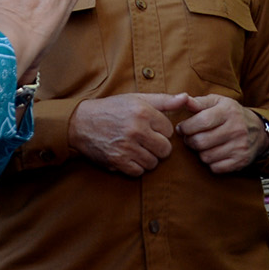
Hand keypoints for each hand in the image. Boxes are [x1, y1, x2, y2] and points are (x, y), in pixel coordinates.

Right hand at [68, 92, 190, 175]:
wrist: (80, 123)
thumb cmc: (112, 109)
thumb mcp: (136, 99)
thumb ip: (164, 100)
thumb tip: (187, 98)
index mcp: (143, 111)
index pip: (170, 130)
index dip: (161, 130)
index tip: (150, 128)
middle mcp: (136, 129)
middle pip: (165, 149)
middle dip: (158, 147)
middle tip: (146, 141)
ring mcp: (127, 147)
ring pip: (153, 163)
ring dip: (147, 158)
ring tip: (136, 148)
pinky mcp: (118, 161)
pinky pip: (139, 171)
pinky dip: (135, 166)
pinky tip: (128, 156)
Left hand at [176, 95, 267, 172]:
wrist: (259, 131)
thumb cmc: (231, 114)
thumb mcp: (218, 102)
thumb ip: (199, 102)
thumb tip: (182, 99)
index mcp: (229, 111)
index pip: (202, 121)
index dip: (186, 127)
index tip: (181, 128)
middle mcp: (237, 129)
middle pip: (201, 141)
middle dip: (190, 141)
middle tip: (190, 138)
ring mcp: (240, 147)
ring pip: (206, 156)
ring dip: (199, 152)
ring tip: (203, 145)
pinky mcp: (241, 161)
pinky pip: (215, 168)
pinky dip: (210, 163)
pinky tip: (213, 153)